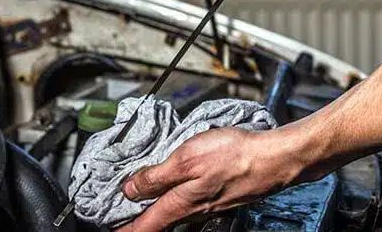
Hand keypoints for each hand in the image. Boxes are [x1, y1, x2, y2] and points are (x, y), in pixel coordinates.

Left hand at [115, 128, 305, 230]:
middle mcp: (192, 212)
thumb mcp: (186, 160)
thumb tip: (129, 189)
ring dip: (155, 208)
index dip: (123, 231)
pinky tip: (175, 184)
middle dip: (136, 220)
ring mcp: (208, 206)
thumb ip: (155, 176)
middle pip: (157, 223)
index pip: (143, 228)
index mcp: (179, 205)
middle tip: (117, 213)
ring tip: (140, 197)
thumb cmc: (235, 157)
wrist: (274, 159)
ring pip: (173, 213)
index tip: (107, 227)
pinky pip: (189, 203)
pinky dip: (174, 197)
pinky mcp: (219, 196)